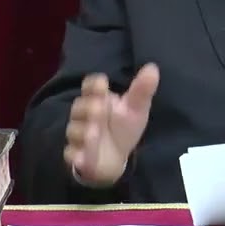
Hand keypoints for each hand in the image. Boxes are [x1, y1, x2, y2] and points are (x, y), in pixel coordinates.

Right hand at [63, 64, 158, 186]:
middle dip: (88, 108)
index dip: (94, 84)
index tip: (103, 84)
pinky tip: (83, 157)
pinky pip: (71, 154)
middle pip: (79, 106)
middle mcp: (84, 115)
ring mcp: (78, 135)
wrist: (116, 157)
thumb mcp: (136, 109)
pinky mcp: (74, 155)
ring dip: (84, 132)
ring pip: (74, 130)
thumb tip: (153, 67)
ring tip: (95, 132)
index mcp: (98, 98)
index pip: (90, 85)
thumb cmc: (124, 128)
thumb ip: (142, 90)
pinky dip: (76, 156)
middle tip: (100, 109)